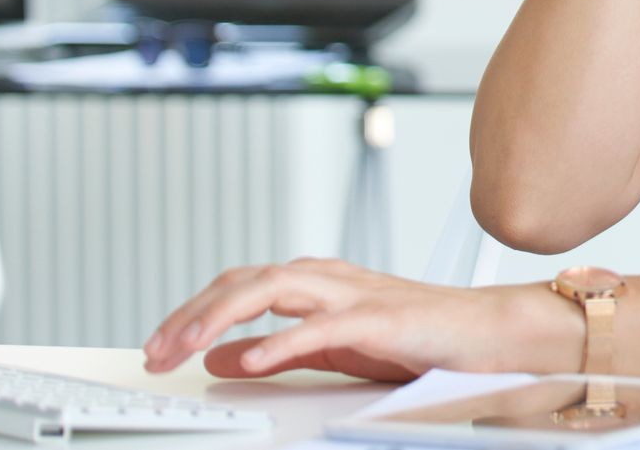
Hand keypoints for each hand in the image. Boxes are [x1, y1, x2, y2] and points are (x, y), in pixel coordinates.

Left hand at [141, 257, 583, 380]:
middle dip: (192, 313)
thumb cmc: (417, 337)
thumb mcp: (329, 347)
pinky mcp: (378, 320)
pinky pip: (321, 327)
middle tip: (154, 350)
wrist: (486, 333)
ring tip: (184, 348)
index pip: (238, 285)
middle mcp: (326, 278)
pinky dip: (281, 341)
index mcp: (314, 282)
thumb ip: (276, 349)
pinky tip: (249, 361)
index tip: (156, 345)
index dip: (192, 311)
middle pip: (244, 281)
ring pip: (271, 290)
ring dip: (220, 317)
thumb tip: (220, 357)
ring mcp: (352, 295)